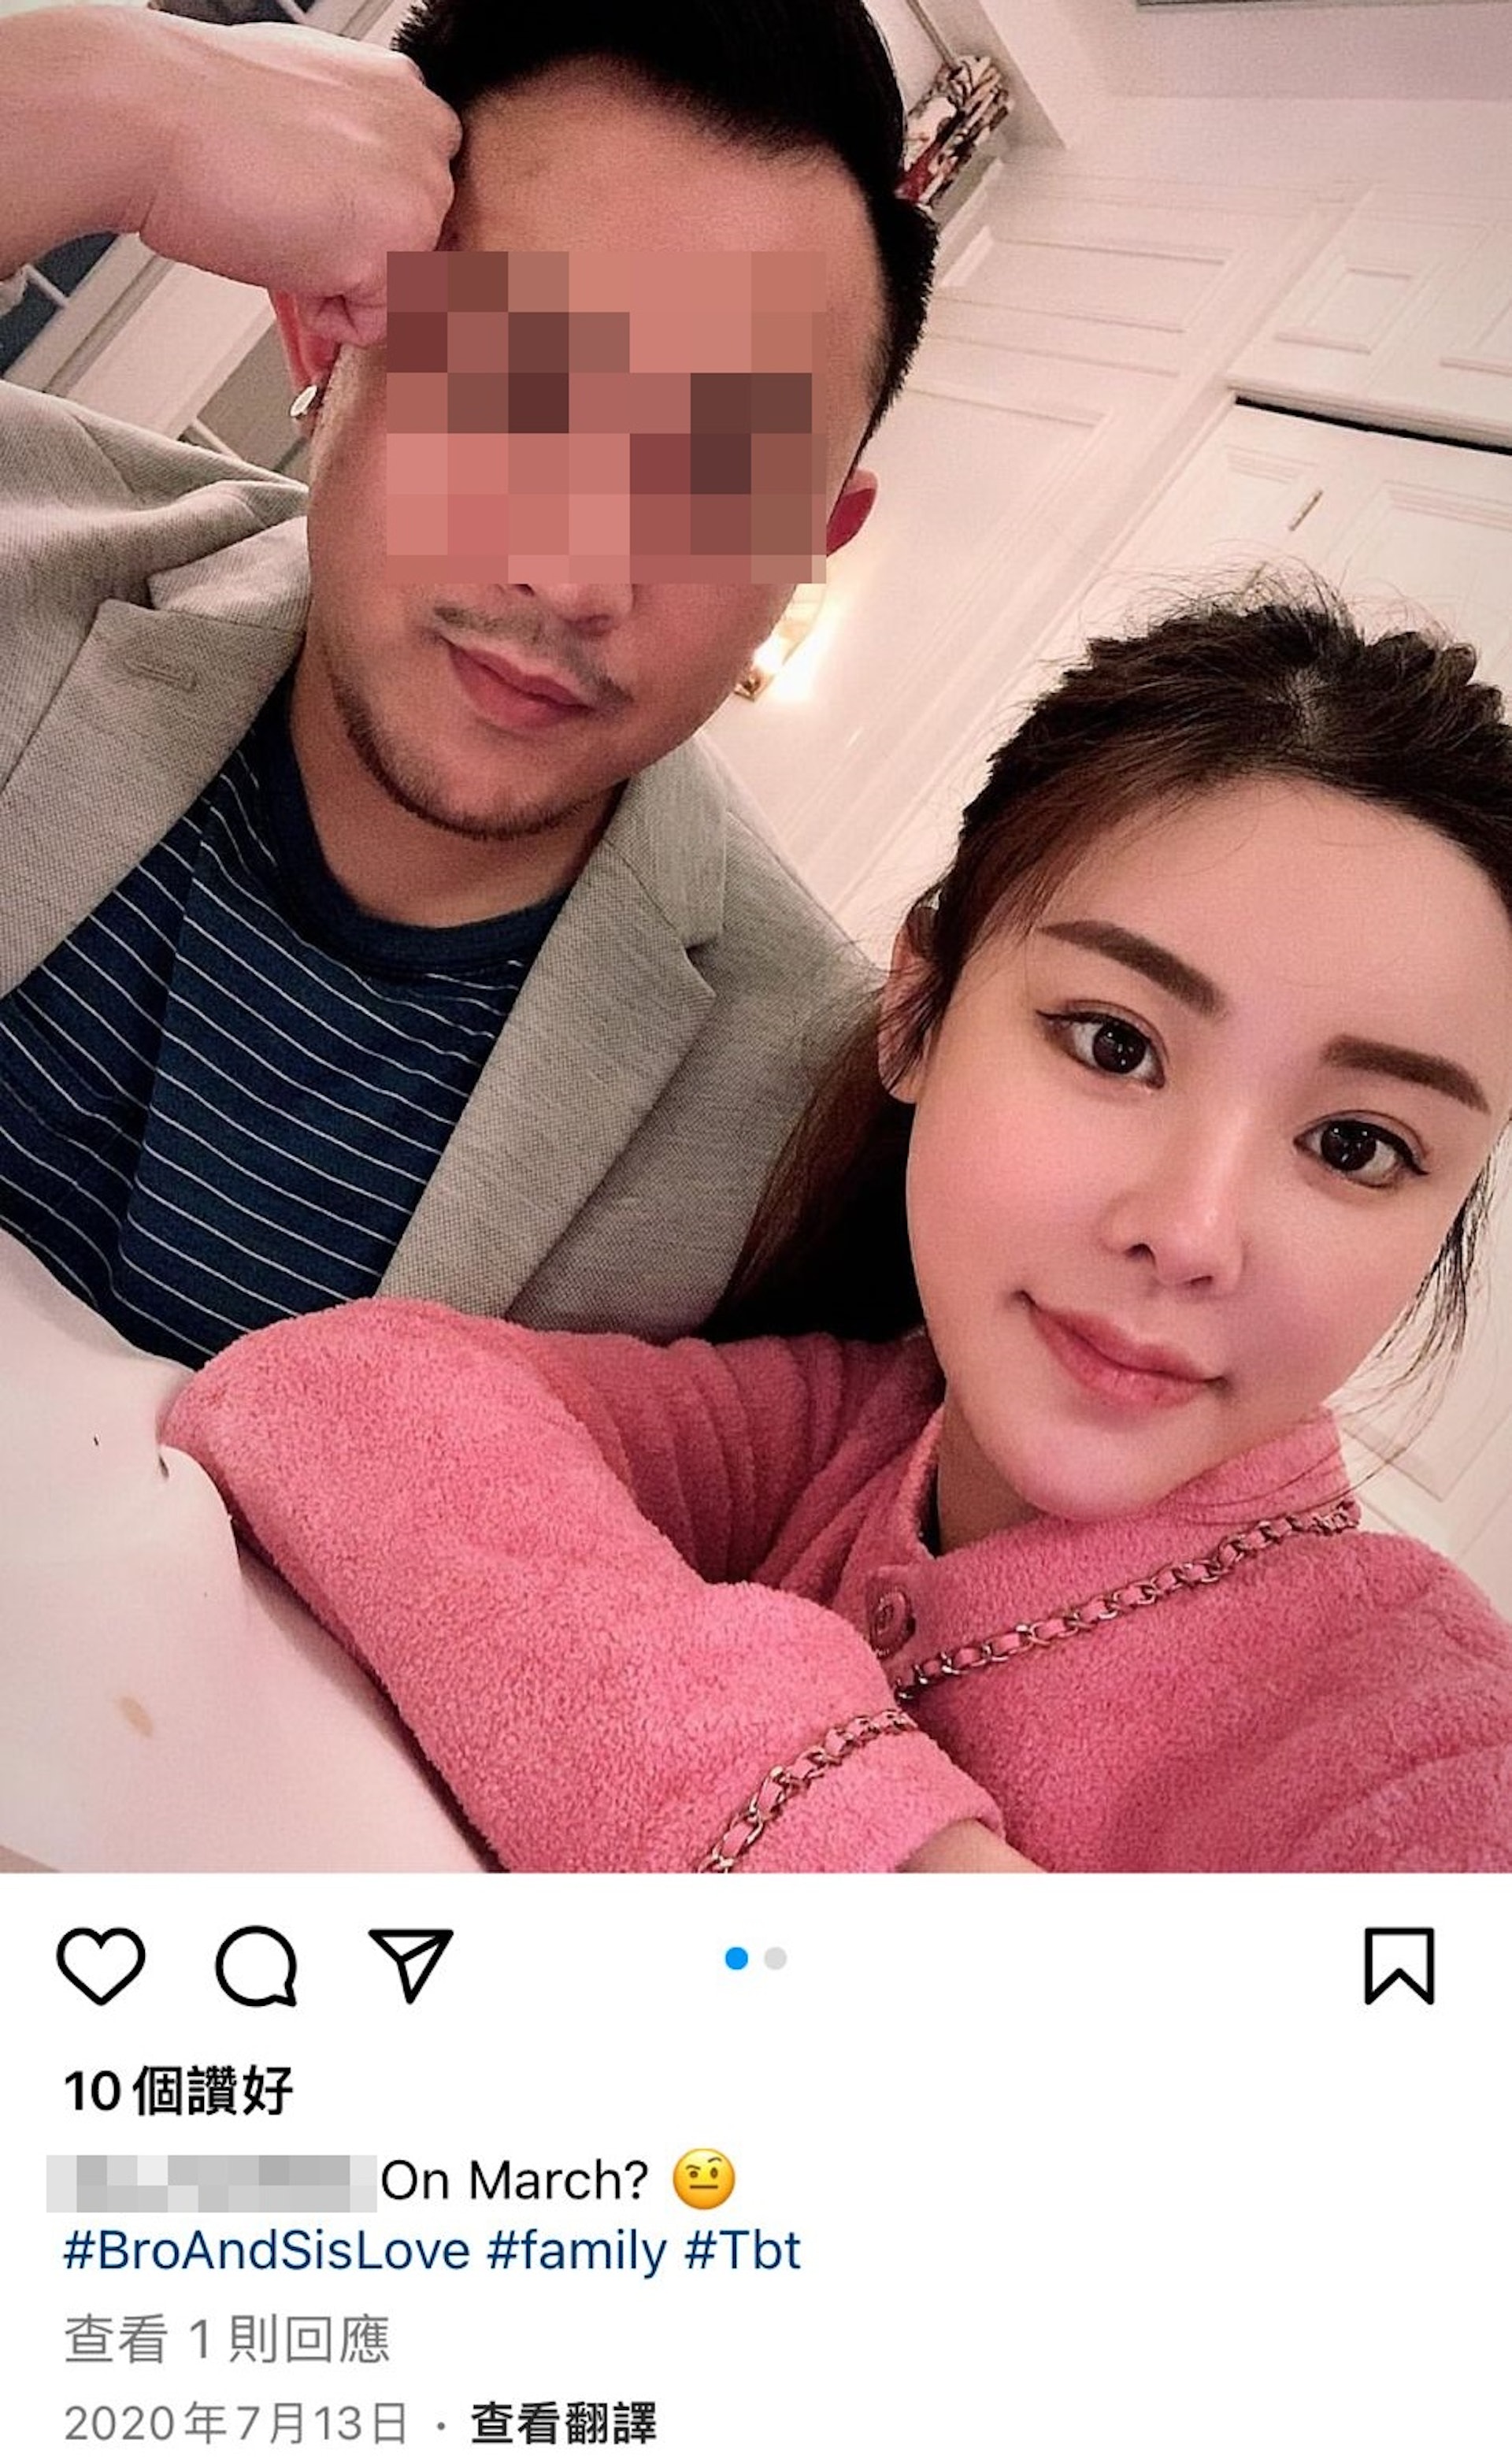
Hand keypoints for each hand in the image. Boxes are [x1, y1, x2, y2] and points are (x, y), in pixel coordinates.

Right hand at [129, 15, 460, 347]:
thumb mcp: (299, 116)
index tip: (333, 234)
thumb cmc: (199, 115)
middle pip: (422, 248)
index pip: (422, 195)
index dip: (371, 232)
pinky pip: (375, 324)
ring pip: (401, 287)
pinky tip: (282, 256)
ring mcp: (419, 189)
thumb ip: (348, 158)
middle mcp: (424, 131)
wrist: (151, 117)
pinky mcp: (396, 246)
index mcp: (401, 90)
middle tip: (294, 235)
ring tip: (281, 234)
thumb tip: (357, 213)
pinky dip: (323, 317)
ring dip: (339, 285)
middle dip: (361, 264)